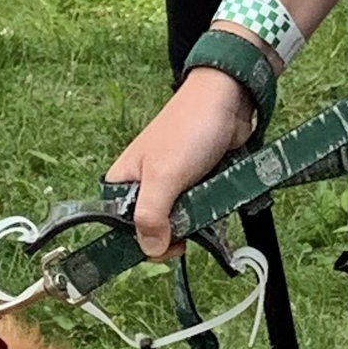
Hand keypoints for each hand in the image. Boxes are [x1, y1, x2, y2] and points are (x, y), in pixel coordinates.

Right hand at [107, 67, 256, 259]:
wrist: (227, 100)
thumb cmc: (189, 127)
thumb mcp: (164, 176)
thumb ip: (151, 215)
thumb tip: (151, 249)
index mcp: (122, 181)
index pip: (120, 227)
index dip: (141, 241)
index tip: (164, 245)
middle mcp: (142, 185)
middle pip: (151, 229)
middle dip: (172, 232)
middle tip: (189, 226)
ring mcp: (170, 185)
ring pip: (177, 222)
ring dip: (194, 222)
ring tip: (204, 207)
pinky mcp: (194, 184)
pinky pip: (197, 210)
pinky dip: (206, 211)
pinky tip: (214, 203)